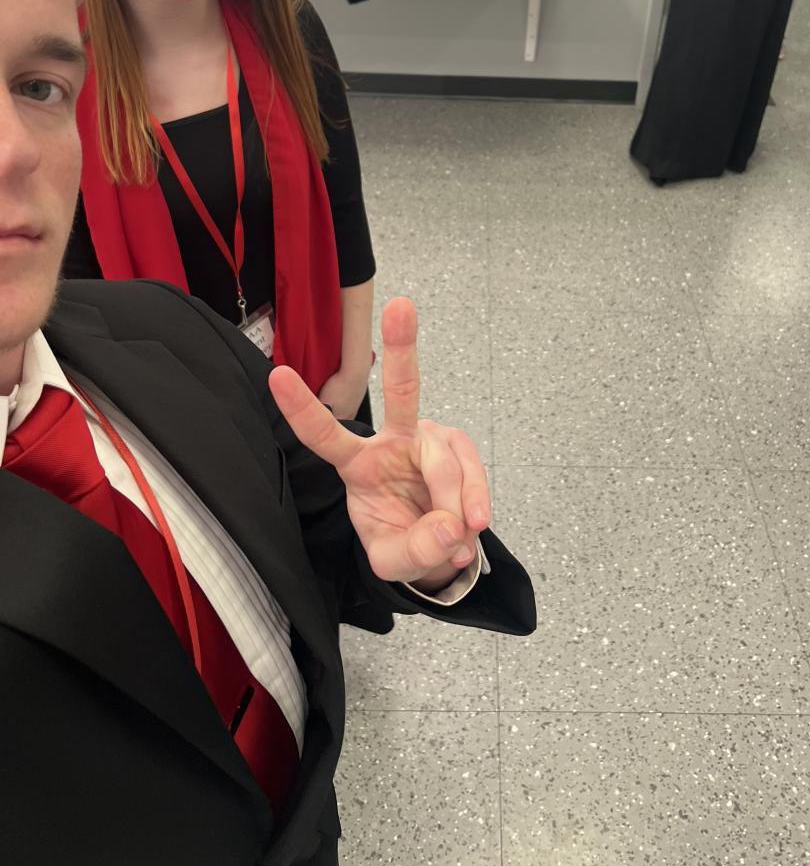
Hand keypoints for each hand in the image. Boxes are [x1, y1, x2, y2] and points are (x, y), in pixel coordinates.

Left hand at [269, 297, 489, 590]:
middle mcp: (393, 439)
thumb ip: (416, 549)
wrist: (437, 547)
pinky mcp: (459, 448)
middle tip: (401, 306)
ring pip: (446, 461)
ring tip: (458, 534)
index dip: (302, 408)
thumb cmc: (401, 539)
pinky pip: (473, 472)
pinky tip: (472, 525)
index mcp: (357, 464)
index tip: (277, 374)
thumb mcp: (394, 559)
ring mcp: (430, 439)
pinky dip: (476, 500)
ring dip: (456, 502)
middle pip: (402, 389)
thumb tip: (450, 527)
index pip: (323, 435)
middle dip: (402, 346)